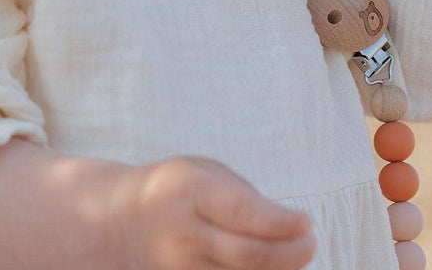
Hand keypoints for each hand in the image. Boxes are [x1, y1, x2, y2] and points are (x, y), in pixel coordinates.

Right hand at [112, 155, 316, 269]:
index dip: (280, 222)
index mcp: (188, 191)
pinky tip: (272, 268)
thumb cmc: (176, 189)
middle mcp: (182, 233)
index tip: (305, 222)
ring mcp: (180, 267)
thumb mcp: (203, 172)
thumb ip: (240, 195)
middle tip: (310, 243)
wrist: (121, 221)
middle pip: (246, 255)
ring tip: (297, 255)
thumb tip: (285, 224)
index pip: (242, 213)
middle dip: (288, 254)